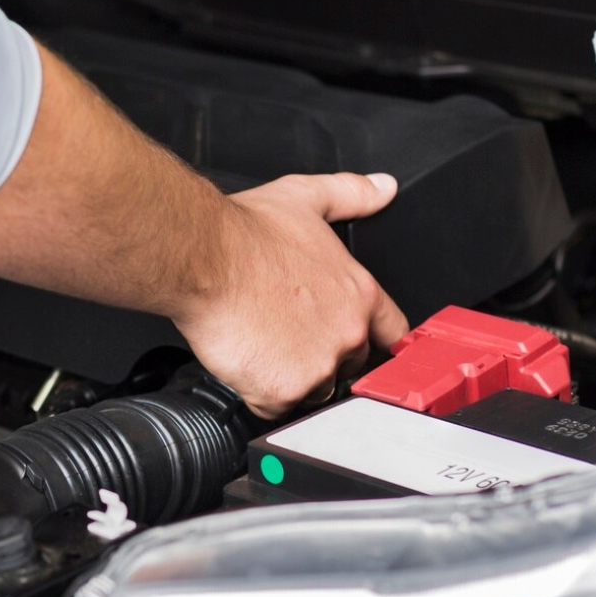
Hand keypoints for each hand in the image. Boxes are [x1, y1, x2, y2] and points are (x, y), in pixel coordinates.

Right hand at [174, 172, 408, 417]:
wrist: (202, 258)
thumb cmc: (244, 234)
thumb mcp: (306, 198)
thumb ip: (351, 195)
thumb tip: (381, 187)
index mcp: (359, 294)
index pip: (393, 334)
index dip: (375, 342)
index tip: (358, 344)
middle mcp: (347, 334)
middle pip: (349, 368)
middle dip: (321, 358)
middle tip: (284, 337)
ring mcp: (318, 366)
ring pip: (314, 392)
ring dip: (291, 379)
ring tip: (262, 346)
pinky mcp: (283, 390)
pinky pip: (277, 408)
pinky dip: (260, 394)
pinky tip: (246, 362)